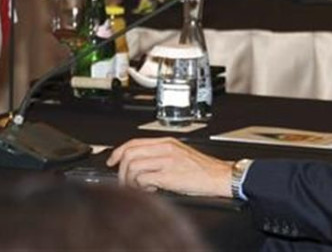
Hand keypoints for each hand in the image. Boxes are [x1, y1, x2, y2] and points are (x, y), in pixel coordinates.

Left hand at [106, 137, 232, 196]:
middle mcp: (166, 148)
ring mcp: (167, 161)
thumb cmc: (203, 168)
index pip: (134, 142)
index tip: (112, 161)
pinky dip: (141, 187)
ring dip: (130, 180)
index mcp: (168, 142)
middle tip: (124, 180)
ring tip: (140, 187)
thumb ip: (161, 154)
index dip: (118, 152)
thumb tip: (140, 163)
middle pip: (129, 153)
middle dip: (120, 169)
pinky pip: (143, 179)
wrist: (220, 176)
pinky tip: (151, 189)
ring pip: (133, 166)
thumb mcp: (181, 154)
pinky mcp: (169, 175)